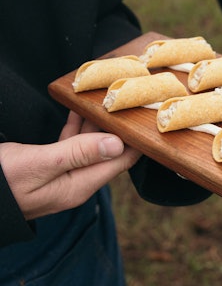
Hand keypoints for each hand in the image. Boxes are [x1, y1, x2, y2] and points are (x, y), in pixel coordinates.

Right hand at [0, 112, 141, 219]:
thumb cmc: (2, 181)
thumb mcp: (41, 163)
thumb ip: (78, 153)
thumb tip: (116, 144)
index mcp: (79, 185)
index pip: (120, 161)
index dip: (135, 139)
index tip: (144, 115)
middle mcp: (76, 183)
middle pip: (108, 153)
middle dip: (119, 128)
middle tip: (128, 100)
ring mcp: (63, 176)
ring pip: (90, 146)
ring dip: (97, 124)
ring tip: (107, 100)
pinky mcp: (49, 169)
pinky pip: (71, 146)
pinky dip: (77, 127)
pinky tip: (79, 110)